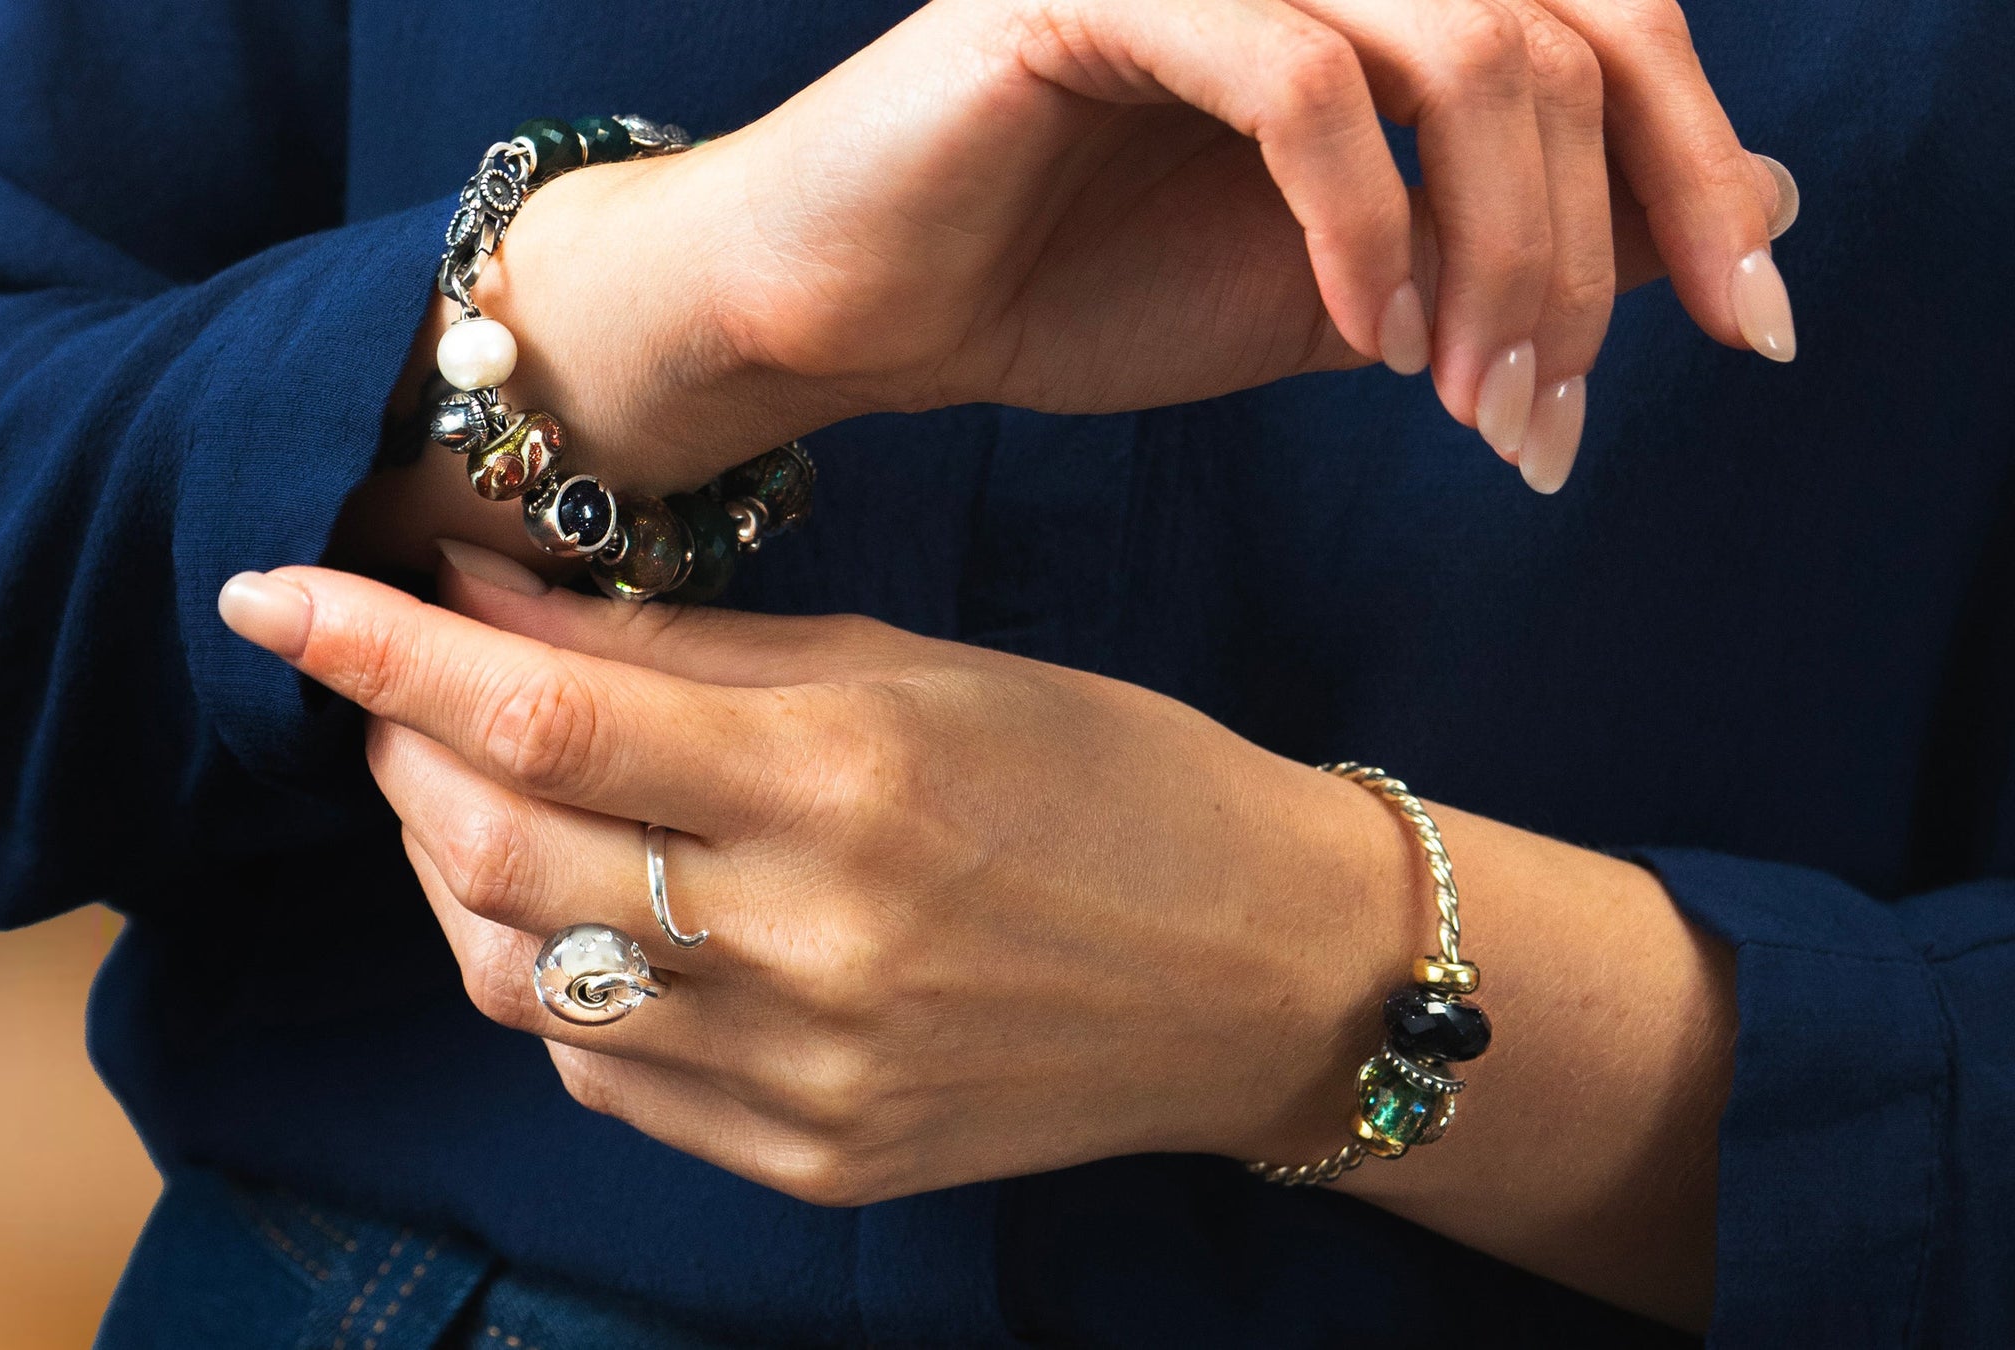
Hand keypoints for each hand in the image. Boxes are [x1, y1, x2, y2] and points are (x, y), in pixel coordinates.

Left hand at [216, 550, 1419, 1202]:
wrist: (1260, 977)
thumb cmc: (1104, 777)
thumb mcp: (911, 667)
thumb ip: (687, 648)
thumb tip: (487, 603)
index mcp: (847, 780)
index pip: (541, 713)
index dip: (377, 653)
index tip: (268, 594)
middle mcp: (811, 942)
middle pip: (496, 852)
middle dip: (399, 753)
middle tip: (395, 692)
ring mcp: (803, 1077)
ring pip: (516, 981)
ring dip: (451, 872)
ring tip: (476, 793)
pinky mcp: (807, 1163)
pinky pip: (602, 1075)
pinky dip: (551, 979)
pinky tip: (585, 911)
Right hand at [427, 0, 1793, 506]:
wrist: (849, 316)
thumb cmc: (1066, 289)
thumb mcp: (1353, 292)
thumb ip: (1530, 240)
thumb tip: (1763, 204)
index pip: (1610, 20)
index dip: (1702, 167)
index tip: (1754, 330)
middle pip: (1570, 26)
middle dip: (1609, 238)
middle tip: (1558, 413)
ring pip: (1462, 40)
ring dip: (1501, 250)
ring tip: (1470, 402)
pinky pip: (1299, 80)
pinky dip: (1364, 225)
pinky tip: (1364, 339)